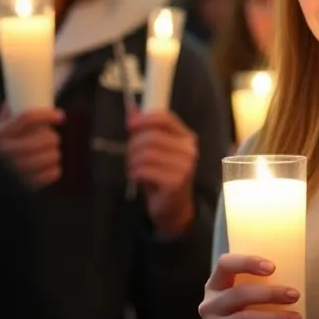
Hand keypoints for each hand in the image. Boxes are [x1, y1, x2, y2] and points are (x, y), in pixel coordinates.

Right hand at [0, 105, 63, 188]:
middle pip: (45, 138)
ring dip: (53, 154)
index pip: (27, 118)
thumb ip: (4, 119)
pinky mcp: (27, 185)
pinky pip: (53, 173)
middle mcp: (6, 152)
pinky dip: (53, 170)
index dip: (47, 115)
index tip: (59, 115)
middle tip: (50, 140)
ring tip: (47, 154)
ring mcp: (17, 170)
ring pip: (52, 155)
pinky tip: (47, 168)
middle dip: (52, 138)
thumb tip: (12, 101)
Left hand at [127, 108, 197, 234]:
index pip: (166, 119)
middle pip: (152, 137)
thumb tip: (131, 110)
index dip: (145, 119)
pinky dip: (135, 173)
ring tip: (133, 169)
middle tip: (130, 157)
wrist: (173, 208)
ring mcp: (185, 166)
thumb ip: (143, 129)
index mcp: (186, 138)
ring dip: (133, 162)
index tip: (130, 126)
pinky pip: (146, 170)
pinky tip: (137, 178)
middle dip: (134, 146)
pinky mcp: (176, 181)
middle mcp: (189, 150)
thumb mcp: (153, 150)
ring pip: (147, 154)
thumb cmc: (162, 176)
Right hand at [198, 253, 300, 318]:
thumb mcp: (258, 299)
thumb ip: (266, 284)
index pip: (224, 265)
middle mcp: (209, 306)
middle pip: (238, 294)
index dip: (246, 262)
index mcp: (216, 285)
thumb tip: (296, 271)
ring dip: (276, 318)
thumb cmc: (257, 318)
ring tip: (296, 318)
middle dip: (270, 293)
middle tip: (294, 295)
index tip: (272, 267)